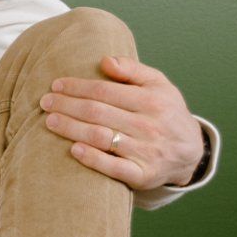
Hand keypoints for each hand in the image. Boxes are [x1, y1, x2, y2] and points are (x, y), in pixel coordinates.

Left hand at [39, 55, 205, 190]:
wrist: (191, 151)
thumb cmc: (166, 112)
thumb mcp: (159, 84)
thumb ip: (133, 70)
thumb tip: (104, 60)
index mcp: (151, 100)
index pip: (105, 90)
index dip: (78, 87)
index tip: (56, 85)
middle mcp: (149, 125)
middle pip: (98, 113)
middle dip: (67, 106)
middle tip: (45, 102)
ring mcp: (146, 151)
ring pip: (101, 137)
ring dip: (71, 128)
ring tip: (50, 121)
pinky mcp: (142, 175)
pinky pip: (114, 168)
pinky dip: (92, 159)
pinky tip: (73, 149)